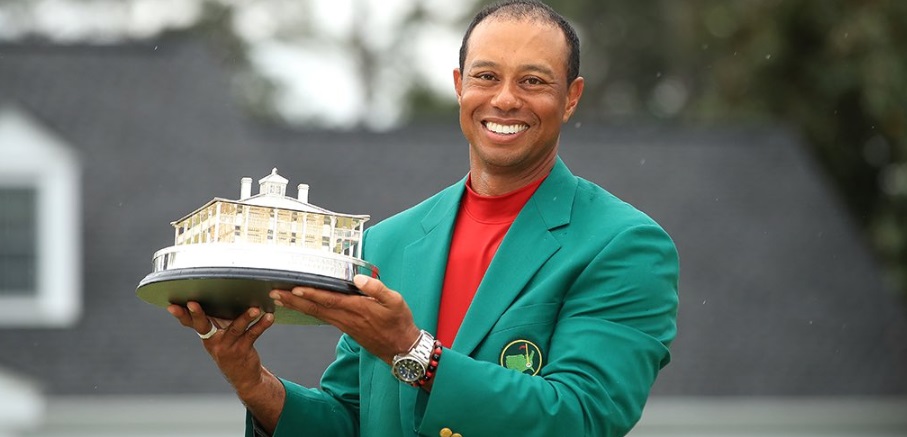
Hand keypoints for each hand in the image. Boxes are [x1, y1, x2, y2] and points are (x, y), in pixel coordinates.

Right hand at [166, 302, 275, 396]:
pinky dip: (261, 325)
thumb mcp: (220, 334)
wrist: (244, 375)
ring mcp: (227, 346)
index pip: (190, 323)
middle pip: (203, 325)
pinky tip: (269, 317)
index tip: (171, 306)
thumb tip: (218, 290)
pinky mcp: (242, 350)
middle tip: (192, 303)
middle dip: (197, 314)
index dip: (180, 315)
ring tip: (255, 308)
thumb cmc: (231, 346)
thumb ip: (217, 318)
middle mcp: (213, 341)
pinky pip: (252, 335)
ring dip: (245, 317)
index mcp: (206, 334)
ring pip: (235, 328)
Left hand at [270, 275, 420, 363]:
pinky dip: (308, 311)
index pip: (329, 300)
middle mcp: (347, 318)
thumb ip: (377, 288)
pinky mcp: (345, 328)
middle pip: (315, 308)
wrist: (401, 348)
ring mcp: (344, 324)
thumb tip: (358, 279)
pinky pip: (322, 318)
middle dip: (293, 300)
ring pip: (316, 314)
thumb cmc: (399, 323)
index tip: (293, 289)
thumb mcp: (396, 301)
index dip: (310, 294)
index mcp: (358, 308)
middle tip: (274, 294)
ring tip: (280, 299)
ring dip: (297, 306)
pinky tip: (301, 307)